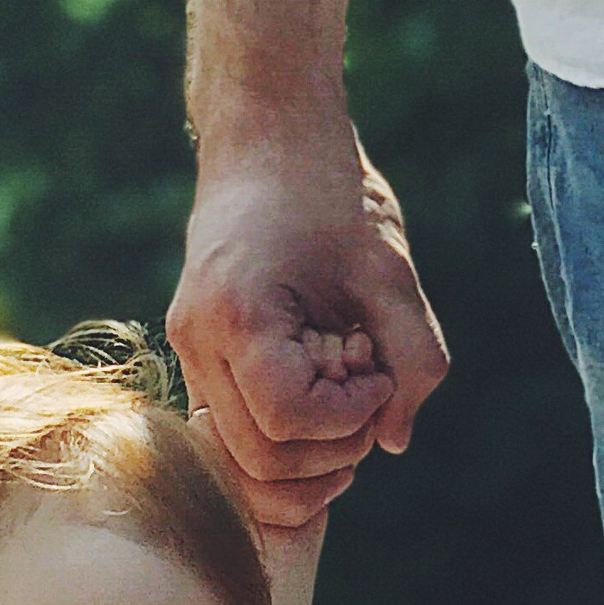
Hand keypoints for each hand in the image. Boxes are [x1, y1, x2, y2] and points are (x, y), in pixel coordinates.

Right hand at [167, 125, 448, 535]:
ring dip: (305, 457)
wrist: (267, 139)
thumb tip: (393, 444)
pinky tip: (323, 410)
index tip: (378, 374)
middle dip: (329, 449)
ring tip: (346, 402)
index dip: (347, 418)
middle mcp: (197, 344)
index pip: (288, 421)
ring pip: (235, 465)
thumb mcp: (391, 275)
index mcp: (238, 314)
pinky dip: (282, 444)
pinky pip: (231, 439)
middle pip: (256, 462)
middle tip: (370, 394)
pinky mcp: (199, 362)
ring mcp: (189, 357)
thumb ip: (414, 362)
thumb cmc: (331, 194)